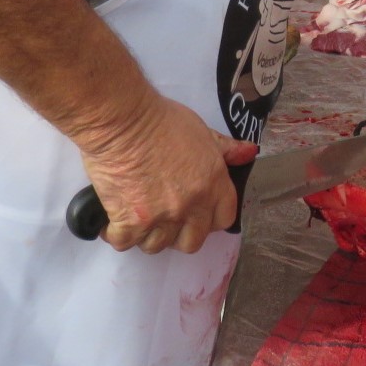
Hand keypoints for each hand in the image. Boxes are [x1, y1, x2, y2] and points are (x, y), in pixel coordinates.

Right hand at [78, 92, 257, 255]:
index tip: (196, 211)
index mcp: (213, 183)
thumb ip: (225, 149)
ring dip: (147, 234)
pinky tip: (115, 217)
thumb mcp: (200, 130)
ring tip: (138, 214)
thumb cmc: (161, 119)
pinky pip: (124, 242)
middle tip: (164, 215)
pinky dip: (117, 232)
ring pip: (156, 246)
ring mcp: (161, 217)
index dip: (209, 217)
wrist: (123, 120)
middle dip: (179, 233)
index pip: (224, 219)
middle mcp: (191, 205)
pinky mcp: (130, 222)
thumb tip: (249, 153)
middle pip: (191, 242)